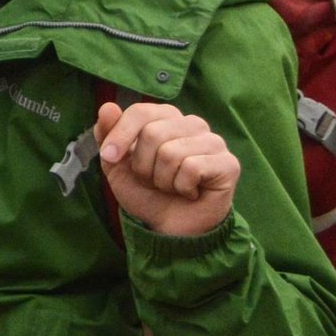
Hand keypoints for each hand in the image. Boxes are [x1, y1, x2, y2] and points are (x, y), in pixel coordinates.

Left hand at [96, 102, 239, 238]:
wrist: (169, 228)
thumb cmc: (147, 193)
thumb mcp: (117, 164)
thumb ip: (108, 134)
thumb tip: (107, 106)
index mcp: (167, 117)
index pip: (140, 111)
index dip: (120, 135)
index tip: (109, 157)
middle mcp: (193, 124)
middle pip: (153, 134)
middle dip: (143, 167)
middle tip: (154, 181)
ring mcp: (214, 142)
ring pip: (171, 152)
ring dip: (163, 180)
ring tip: (172, 187)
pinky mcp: (228, 163)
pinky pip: (192, 168)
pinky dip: (183, 188)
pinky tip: (190, 193)